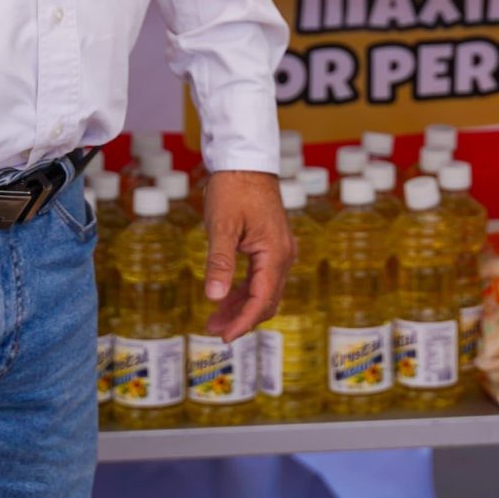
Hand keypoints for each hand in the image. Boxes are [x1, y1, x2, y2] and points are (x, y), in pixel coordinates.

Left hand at [199, 170, 294, 340]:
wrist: (246, 161)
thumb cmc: (234, 189)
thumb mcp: (221, 226)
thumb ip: (219, 263)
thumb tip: (215, 297)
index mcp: (275, 253)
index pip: (263, 300)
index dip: (243, 321)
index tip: (224, 337)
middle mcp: (283, 254)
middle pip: (267, 300)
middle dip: (242, 318)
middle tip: (215, 330)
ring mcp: (280, 249)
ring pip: (265, 290)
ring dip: (242, 306)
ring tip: (215, 319)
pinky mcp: (271, 244)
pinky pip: (262, 276)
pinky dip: (245, 290)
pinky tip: (226, 297)